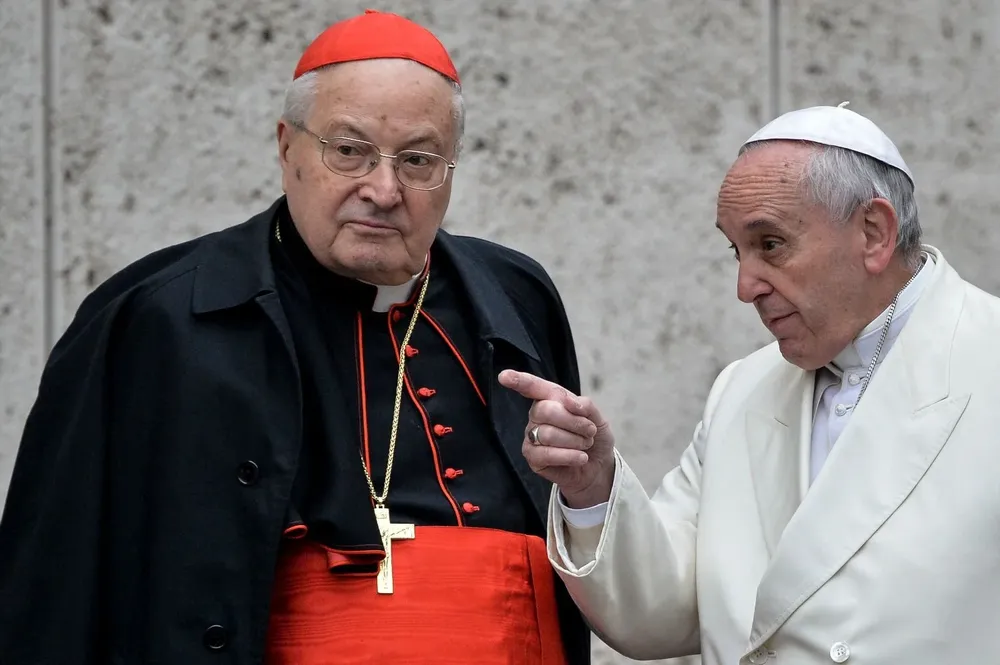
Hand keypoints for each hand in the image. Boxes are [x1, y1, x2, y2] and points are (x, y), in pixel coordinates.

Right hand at [497, 369, 615, 508]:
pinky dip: (570, 456)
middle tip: (590, 431)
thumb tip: (569, 402)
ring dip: (575, 441)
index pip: (532, 387)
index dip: (518, 380)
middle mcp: (536, 415)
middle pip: (546, 410)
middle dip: (574, 422)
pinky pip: (546, 454)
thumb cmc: (593, 437)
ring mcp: (532, 436)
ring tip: (585, 445)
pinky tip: (580, 457)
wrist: (599, 466)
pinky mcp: (532, 458)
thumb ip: (584, 405)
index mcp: (549, 399)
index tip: (504, 376)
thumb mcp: (596, 416)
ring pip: (548, 433)